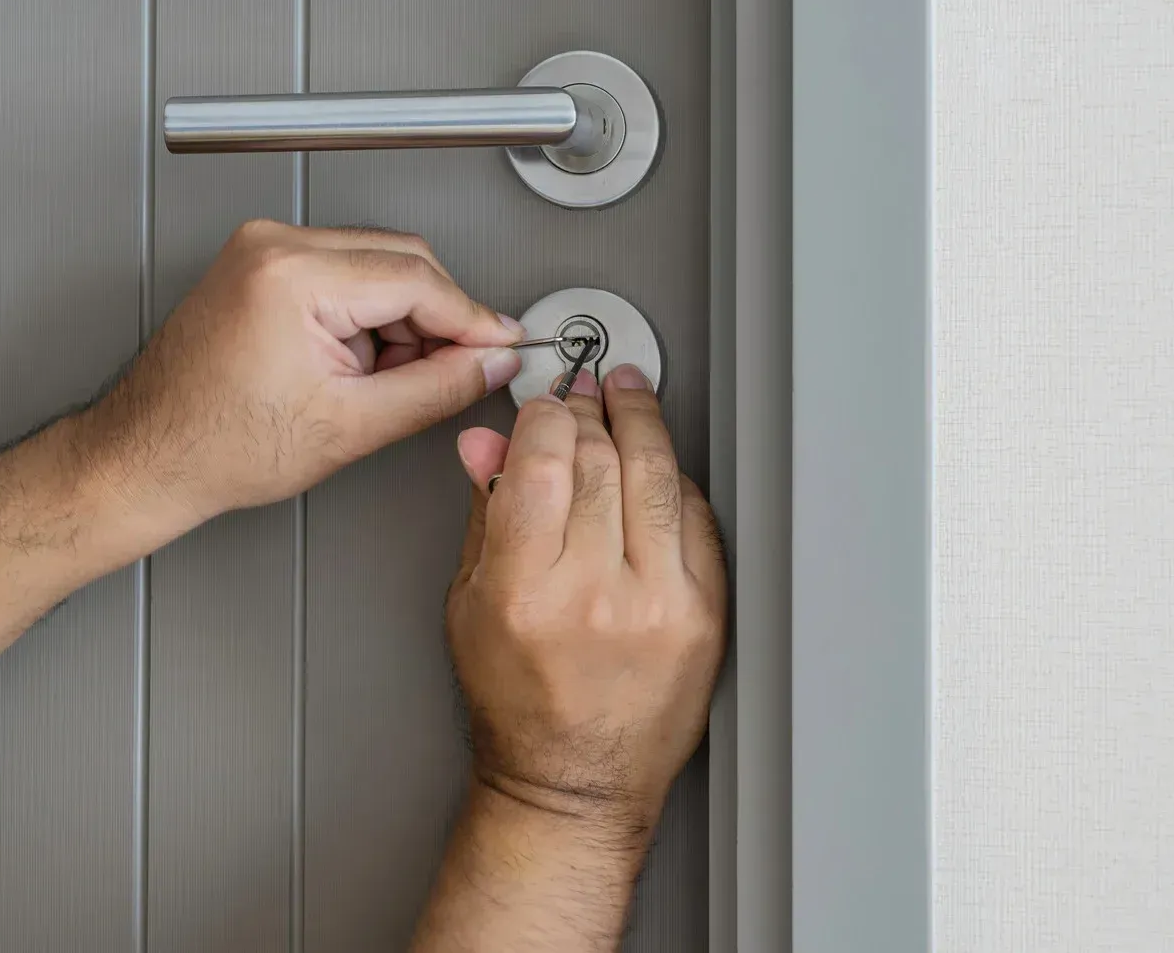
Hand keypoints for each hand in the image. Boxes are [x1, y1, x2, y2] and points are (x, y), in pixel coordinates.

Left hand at [77, 220, 523, 529]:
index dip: (472, 319)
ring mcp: (262, 249)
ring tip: (382, 382)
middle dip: (438, 319)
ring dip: (400, 318)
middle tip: (460, 370)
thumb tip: (488, 363)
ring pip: (375, 264)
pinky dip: (365, 315)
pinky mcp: (259, 263)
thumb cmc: (215, 446)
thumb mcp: (350, 427)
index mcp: (292, 275)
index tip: (503, 343)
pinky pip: (341, 272)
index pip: (417, 279)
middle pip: (401, 260)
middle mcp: (274, 246)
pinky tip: (355, 365)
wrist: (147, 455)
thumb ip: (436, 388)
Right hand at [446, 365, 726, 836]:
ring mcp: (659, 604)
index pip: (541, 463)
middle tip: (584, 392)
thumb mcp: (470, 604)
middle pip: (600, 460)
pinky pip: (694, 519)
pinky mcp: (704, 614)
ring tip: (629, 395)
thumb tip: (486, 445)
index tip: (542, 401)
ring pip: (656, 476)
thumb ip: (484, 515)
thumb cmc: (517, 704)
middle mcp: (595, 595)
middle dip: (590, 411)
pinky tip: (657, 463)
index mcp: (525, 591)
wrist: (575, 782)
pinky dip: (673, 481)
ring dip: (642, 422)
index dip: (544, 414)